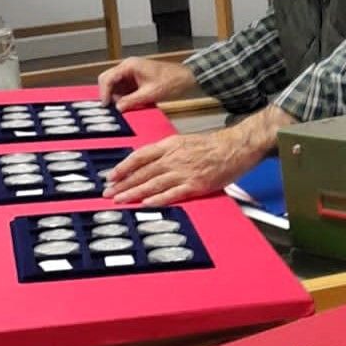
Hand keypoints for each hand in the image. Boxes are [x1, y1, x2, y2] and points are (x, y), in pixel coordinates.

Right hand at [98, 57, 196, 110]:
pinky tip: (129, 104)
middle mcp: (128, 67)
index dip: (104, 93)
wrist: (186, 78)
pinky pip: (124, 88)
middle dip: (109, 94)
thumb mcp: (150, 93)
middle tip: (112, 108)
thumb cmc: (172, 81)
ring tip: (123, 107)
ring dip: (117, 96)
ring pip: (115, 85)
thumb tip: (118, 108)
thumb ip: (131, 101)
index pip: (107, 78)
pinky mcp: (136, 79)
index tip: (105, 105)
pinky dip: (124, 96)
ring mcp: (132, 72)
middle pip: (108, 80)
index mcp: (130, 66)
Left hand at [104, 129, 261, 205]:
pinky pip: (172, 194)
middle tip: (109, 193)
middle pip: (142, 172)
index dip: (123, 167)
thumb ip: (167, 151)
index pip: (140, 156)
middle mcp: (174, 158)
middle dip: (123, 184)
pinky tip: (146, 204)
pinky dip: (158, 200)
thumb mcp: (185, 141)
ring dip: (134, 193)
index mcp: (170, 145)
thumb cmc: (215, 144)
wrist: (237, 147)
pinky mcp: (195, 184)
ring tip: (120, 200)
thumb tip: (150, 161)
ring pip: (152, 184)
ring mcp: (184, 172)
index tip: (111, 176)